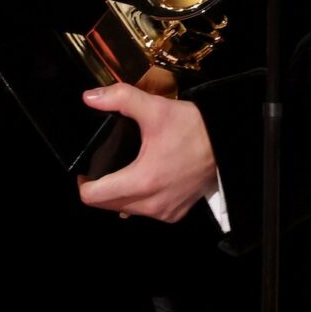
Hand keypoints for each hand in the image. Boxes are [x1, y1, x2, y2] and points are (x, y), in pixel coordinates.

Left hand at [76, 83, 217, 223]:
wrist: (227, 143)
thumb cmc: (192, 128)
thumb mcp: (155, 109)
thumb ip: (120, 99)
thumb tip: (89, 97)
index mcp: (141, 182)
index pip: (93, 197)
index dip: (83, 182)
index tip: (86, 167)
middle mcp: (151, 204)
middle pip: (107, 205)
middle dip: (99, 188)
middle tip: (102, 165)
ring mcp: (164, 213)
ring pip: (126, 210)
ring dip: (119, 195)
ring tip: (122, 170)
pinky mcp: (175, 214)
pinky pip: (146, 213)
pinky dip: (139, 200)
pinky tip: (144, 181)